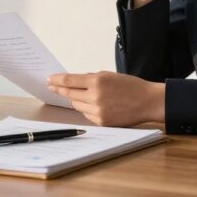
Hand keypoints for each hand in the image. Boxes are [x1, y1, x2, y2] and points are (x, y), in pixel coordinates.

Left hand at [47, 71, 164, 126]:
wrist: (147, 102)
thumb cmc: (130, 86)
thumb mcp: (109, 75)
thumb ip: (91, 78)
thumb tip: (74, 81)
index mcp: (97, 81)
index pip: (69, 81)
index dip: (57, 80)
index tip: (49, 79)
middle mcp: (96, 96)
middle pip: (69, 94)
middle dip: (60, 90)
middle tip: (53, 87)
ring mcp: (98, 111)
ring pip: (76, 105)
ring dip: (74, 99)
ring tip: (77, 94)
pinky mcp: (102, 122)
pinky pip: (86, 114)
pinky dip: (86, 108)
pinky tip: (91, 104)